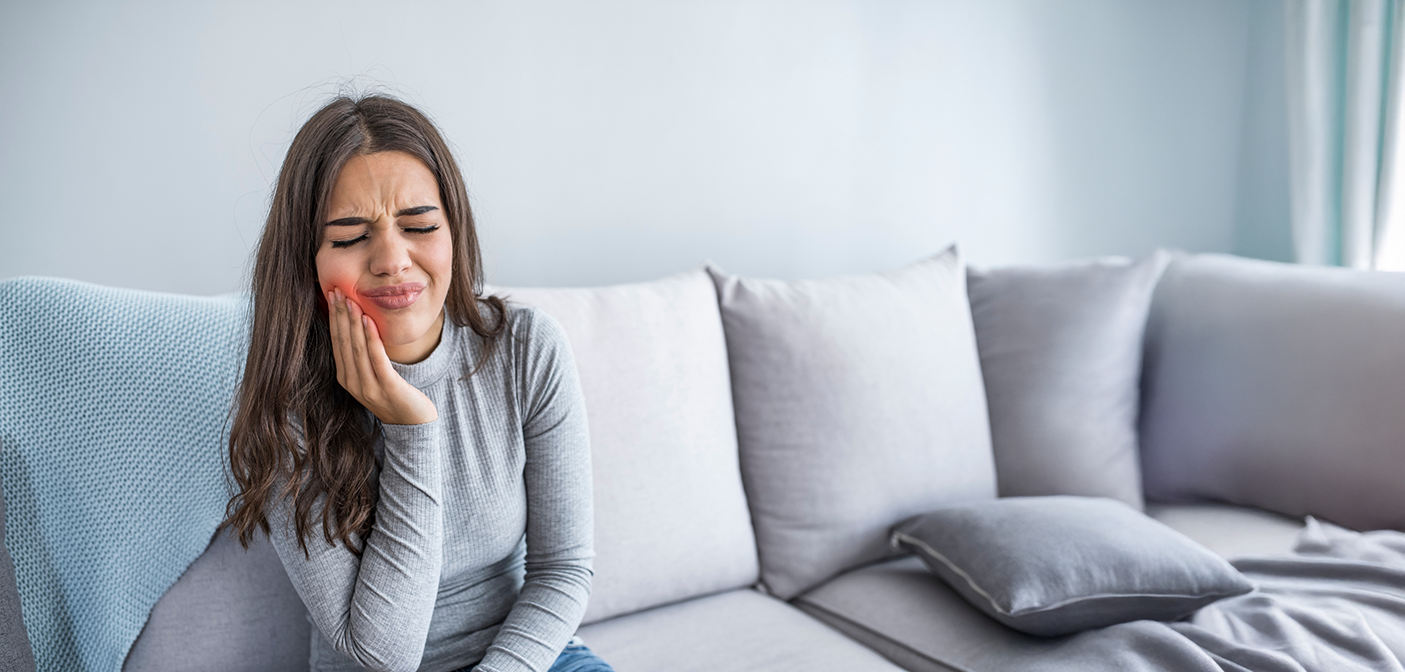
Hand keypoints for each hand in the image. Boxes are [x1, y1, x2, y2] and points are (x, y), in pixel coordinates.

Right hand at [326, 288, 438, 424]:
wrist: (413, 423)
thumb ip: (364, 355)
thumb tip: (359, 324)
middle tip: (337, 291)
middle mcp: (353, 383)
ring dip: (352, 322)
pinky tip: (368, 320)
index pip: (337, 342)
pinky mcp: (387, 387)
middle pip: (343, 343)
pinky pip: (376, 358)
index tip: (333, 295)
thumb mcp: (374, 374)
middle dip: (340, 315)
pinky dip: (371, 338)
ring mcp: (368, 387)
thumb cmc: (395, 394)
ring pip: (356, 348)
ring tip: (351, 300)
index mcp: (346, 378)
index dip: (334, 318)